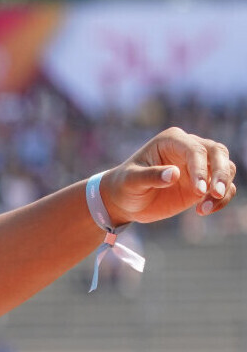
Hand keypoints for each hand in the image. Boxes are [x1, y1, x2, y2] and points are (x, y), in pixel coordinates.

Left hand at [101, 127, 236, 225]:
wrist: (125, 201)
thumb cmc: (124, 186)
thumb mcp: (131, 181)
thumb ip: (150, 176)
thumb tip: (174, 174)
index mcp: (171, 140)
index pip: (195, 149)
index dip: (200, 168)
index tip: (198, 190)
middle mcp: (189, 148)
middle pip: (218, 153)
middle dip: (221, 173)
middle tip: (215, 193)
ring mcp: (198, 166)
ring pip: (226, 168)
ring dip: (222, 188)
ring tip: (203, 208)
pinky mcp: (203, 183)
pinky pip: (223, 187)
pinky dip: (221, 199)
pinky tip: (203, 211)